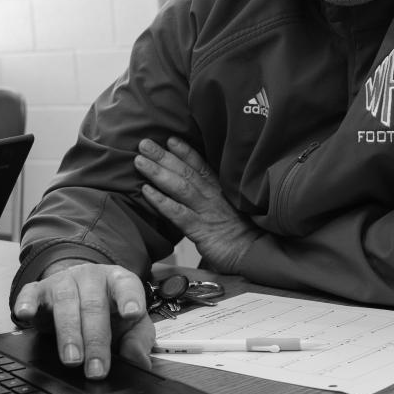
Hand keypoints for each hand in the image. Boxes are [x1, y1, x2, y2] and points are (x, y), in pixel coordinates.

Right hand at [11, 260, 152, 379]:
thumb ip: (138, 340)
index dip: (129, 299)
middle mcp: (90, 277)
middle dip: (95, 340)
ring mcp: (63, 281)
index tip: (132, 314)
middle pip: (94, 305)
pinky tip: (25, 315)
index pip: (127, 286)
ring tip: (72, 359)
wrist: (78, 291)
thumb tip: (140, 360)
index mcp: (118, 281)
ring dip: (69, 333)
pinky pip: (30, 293)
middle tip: (97, 369)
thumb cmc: (108, 310)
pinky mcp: (39, 289)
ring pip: (65, 303)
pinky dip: (27, 304)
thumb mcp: (130, 324)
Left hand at [134, 137, 256, 270]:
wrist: (254, 254)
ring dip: (158, 172)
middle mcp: (213, 196)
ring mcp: (206, 211)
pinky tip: (146, 191)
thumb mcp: (230, 209)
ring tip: (140, 161)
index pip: (200, 165)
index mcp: (220, 189)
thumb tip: (195, 187)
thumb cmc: (241, 234)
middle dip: (164, 156)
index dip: (185, 151)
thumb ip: (213, 196)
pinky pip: (177, 212)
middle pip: (186, 171)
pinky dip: (161, 200)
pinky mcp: (201, 229)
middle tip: (145, 143)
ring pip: (180, 187)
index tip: (170, 139)